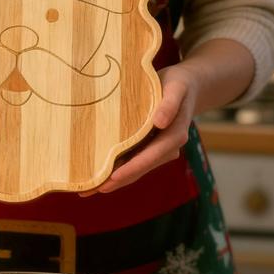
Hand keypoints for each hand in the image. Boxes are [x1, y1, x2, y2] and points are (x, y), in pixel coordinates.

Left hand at [80, 60, 197, 195]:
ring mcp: (158, 149)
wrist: (187, 85)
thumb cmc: (178, 84)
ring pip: (134, 168)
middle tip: (89, 190)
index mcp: (175, 136)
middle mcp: (167, 148)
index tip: (112, 178)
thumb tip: (160, 122)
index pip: (151, 156)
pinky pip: (132, 160)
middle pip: (140, 168)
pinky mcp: (149, 146)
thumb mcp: (176, 88)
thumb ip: (169, 104)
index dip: (132, 168)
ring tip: (87, 188)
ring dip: (113, 179)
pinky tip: (98, 174)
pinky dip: (116, 168)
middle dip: (116, 181)